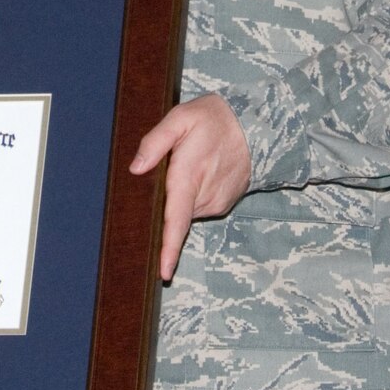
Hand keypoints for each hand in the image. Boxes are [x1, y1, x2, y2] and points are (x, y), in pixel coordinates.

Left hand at [127, 94, 251, 278]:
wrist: (254, 125)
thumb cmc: (213, 119)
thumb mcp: (181, 118)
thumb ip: (155, 142)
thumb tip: (135, 168)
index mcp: (189, 177)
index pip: (177, 221)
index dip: (170, 248)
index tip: (165, 272)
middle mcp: (204, 196)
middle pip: (174, 214)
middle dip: (164, 204)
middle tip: (168, 170)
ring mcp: (216, 202)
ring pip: (186, 210)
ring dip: (180, 195)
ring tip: (188, 165)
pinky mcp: (224, 203)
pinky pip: (199, 206)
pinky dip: (193, 195)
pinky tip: (199, 172)